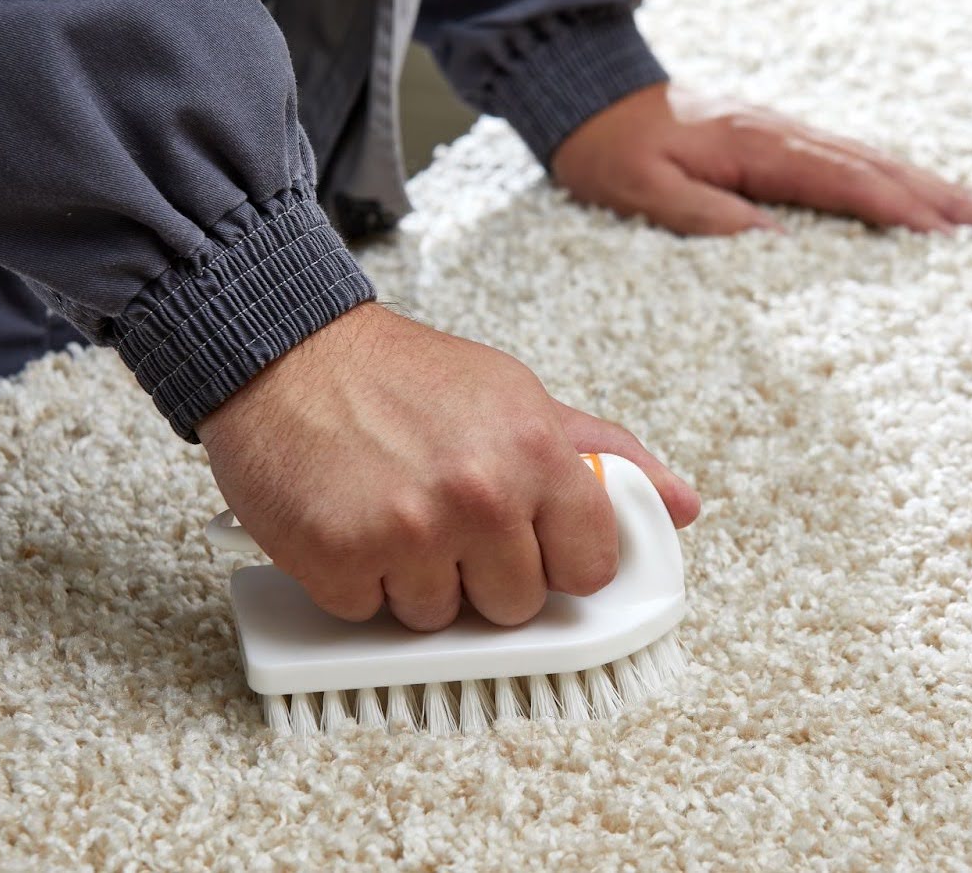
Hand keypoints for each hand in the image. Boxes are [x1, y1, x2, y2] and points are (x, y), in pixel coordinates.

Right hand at [198, 302, 699, 630]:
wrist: (289, 353)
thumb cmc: (401, 377)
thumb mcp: (516, 396)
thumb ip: (600, 454)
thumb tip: (682, 504)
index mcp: (538, 451)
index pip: (591, 566)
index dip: (559, 561)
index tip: (532, 542)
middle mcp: (483, 494)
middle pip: (515, 606)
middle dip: (483, 575)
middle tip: (446, 514)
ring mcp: (411, 532)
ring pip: (440, 619)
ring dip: (415, 581)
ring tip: (392, 510)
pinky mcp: (342, 559)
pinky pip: (369, 614)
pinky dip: (356, 581)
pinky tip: (350, 521)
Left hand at [551, 83, 971, 235]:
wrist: (588, 91)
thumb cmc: (610, 149)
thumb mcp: (642, 190)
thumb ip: (705, 215)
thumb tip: (775, 242)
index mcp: (755, 147)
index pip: (841, 180)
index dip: (895, 208)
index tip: (944, 236)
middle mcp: (780, 132)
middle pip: (874, 166)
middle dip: (937, 196)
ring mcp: (782, 130)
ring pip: (868, 159)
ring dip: (925, 184)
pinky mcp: (776, 137)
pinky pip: (846, 158)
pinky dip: (889, 175)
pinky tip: (913, 192)